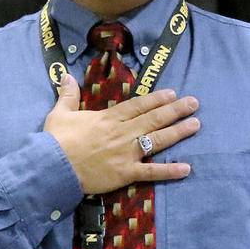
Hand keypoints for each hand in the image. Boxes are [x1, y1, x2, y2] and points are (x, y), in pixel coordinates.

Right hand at [44, 74, 197, 193]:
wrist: (53, 167)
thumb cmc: (56, 141)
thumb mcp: (60, 113)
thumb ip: (67, 95)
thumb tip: (65, 75)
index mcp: (108, 118)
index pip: (137, 106)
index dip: (156, 99)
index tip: (172, 93)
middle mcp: (122, 133)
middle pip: (153, 119)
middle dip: (175, 110)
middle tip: (194, 103)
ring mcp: (126, 153)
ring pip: (157, 140)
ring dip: (178, 132)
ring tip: (196, 125)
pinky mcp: (125, 173)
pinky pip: (151, 172)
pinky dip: (169, 171)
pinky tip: (186, 168)